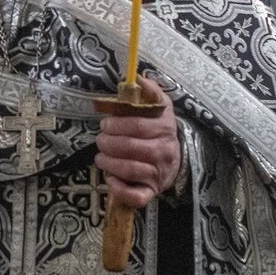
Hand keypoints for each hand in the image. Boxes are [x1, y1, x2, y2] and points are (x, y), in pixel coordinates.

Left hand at [95, 74, 179, 208]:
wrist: (175, 161)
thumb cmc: (159, 131)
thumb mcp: (160, 108)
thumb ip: (151, 92)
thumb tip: (139, 78)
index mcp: (164, 129)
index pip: (139, 126)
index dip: (117, 124)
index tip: (105, 124)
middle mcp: (164, 152)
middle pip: (131, 147)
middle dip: (109, 143)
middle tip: (100, 140)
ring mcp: (158, 174)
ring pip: (130, 169)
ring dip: (109, 162)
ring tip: (100, 157)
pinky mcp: (151, 192)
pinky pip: (136, 196)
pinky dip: (120, 189)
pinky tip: (110, 179)